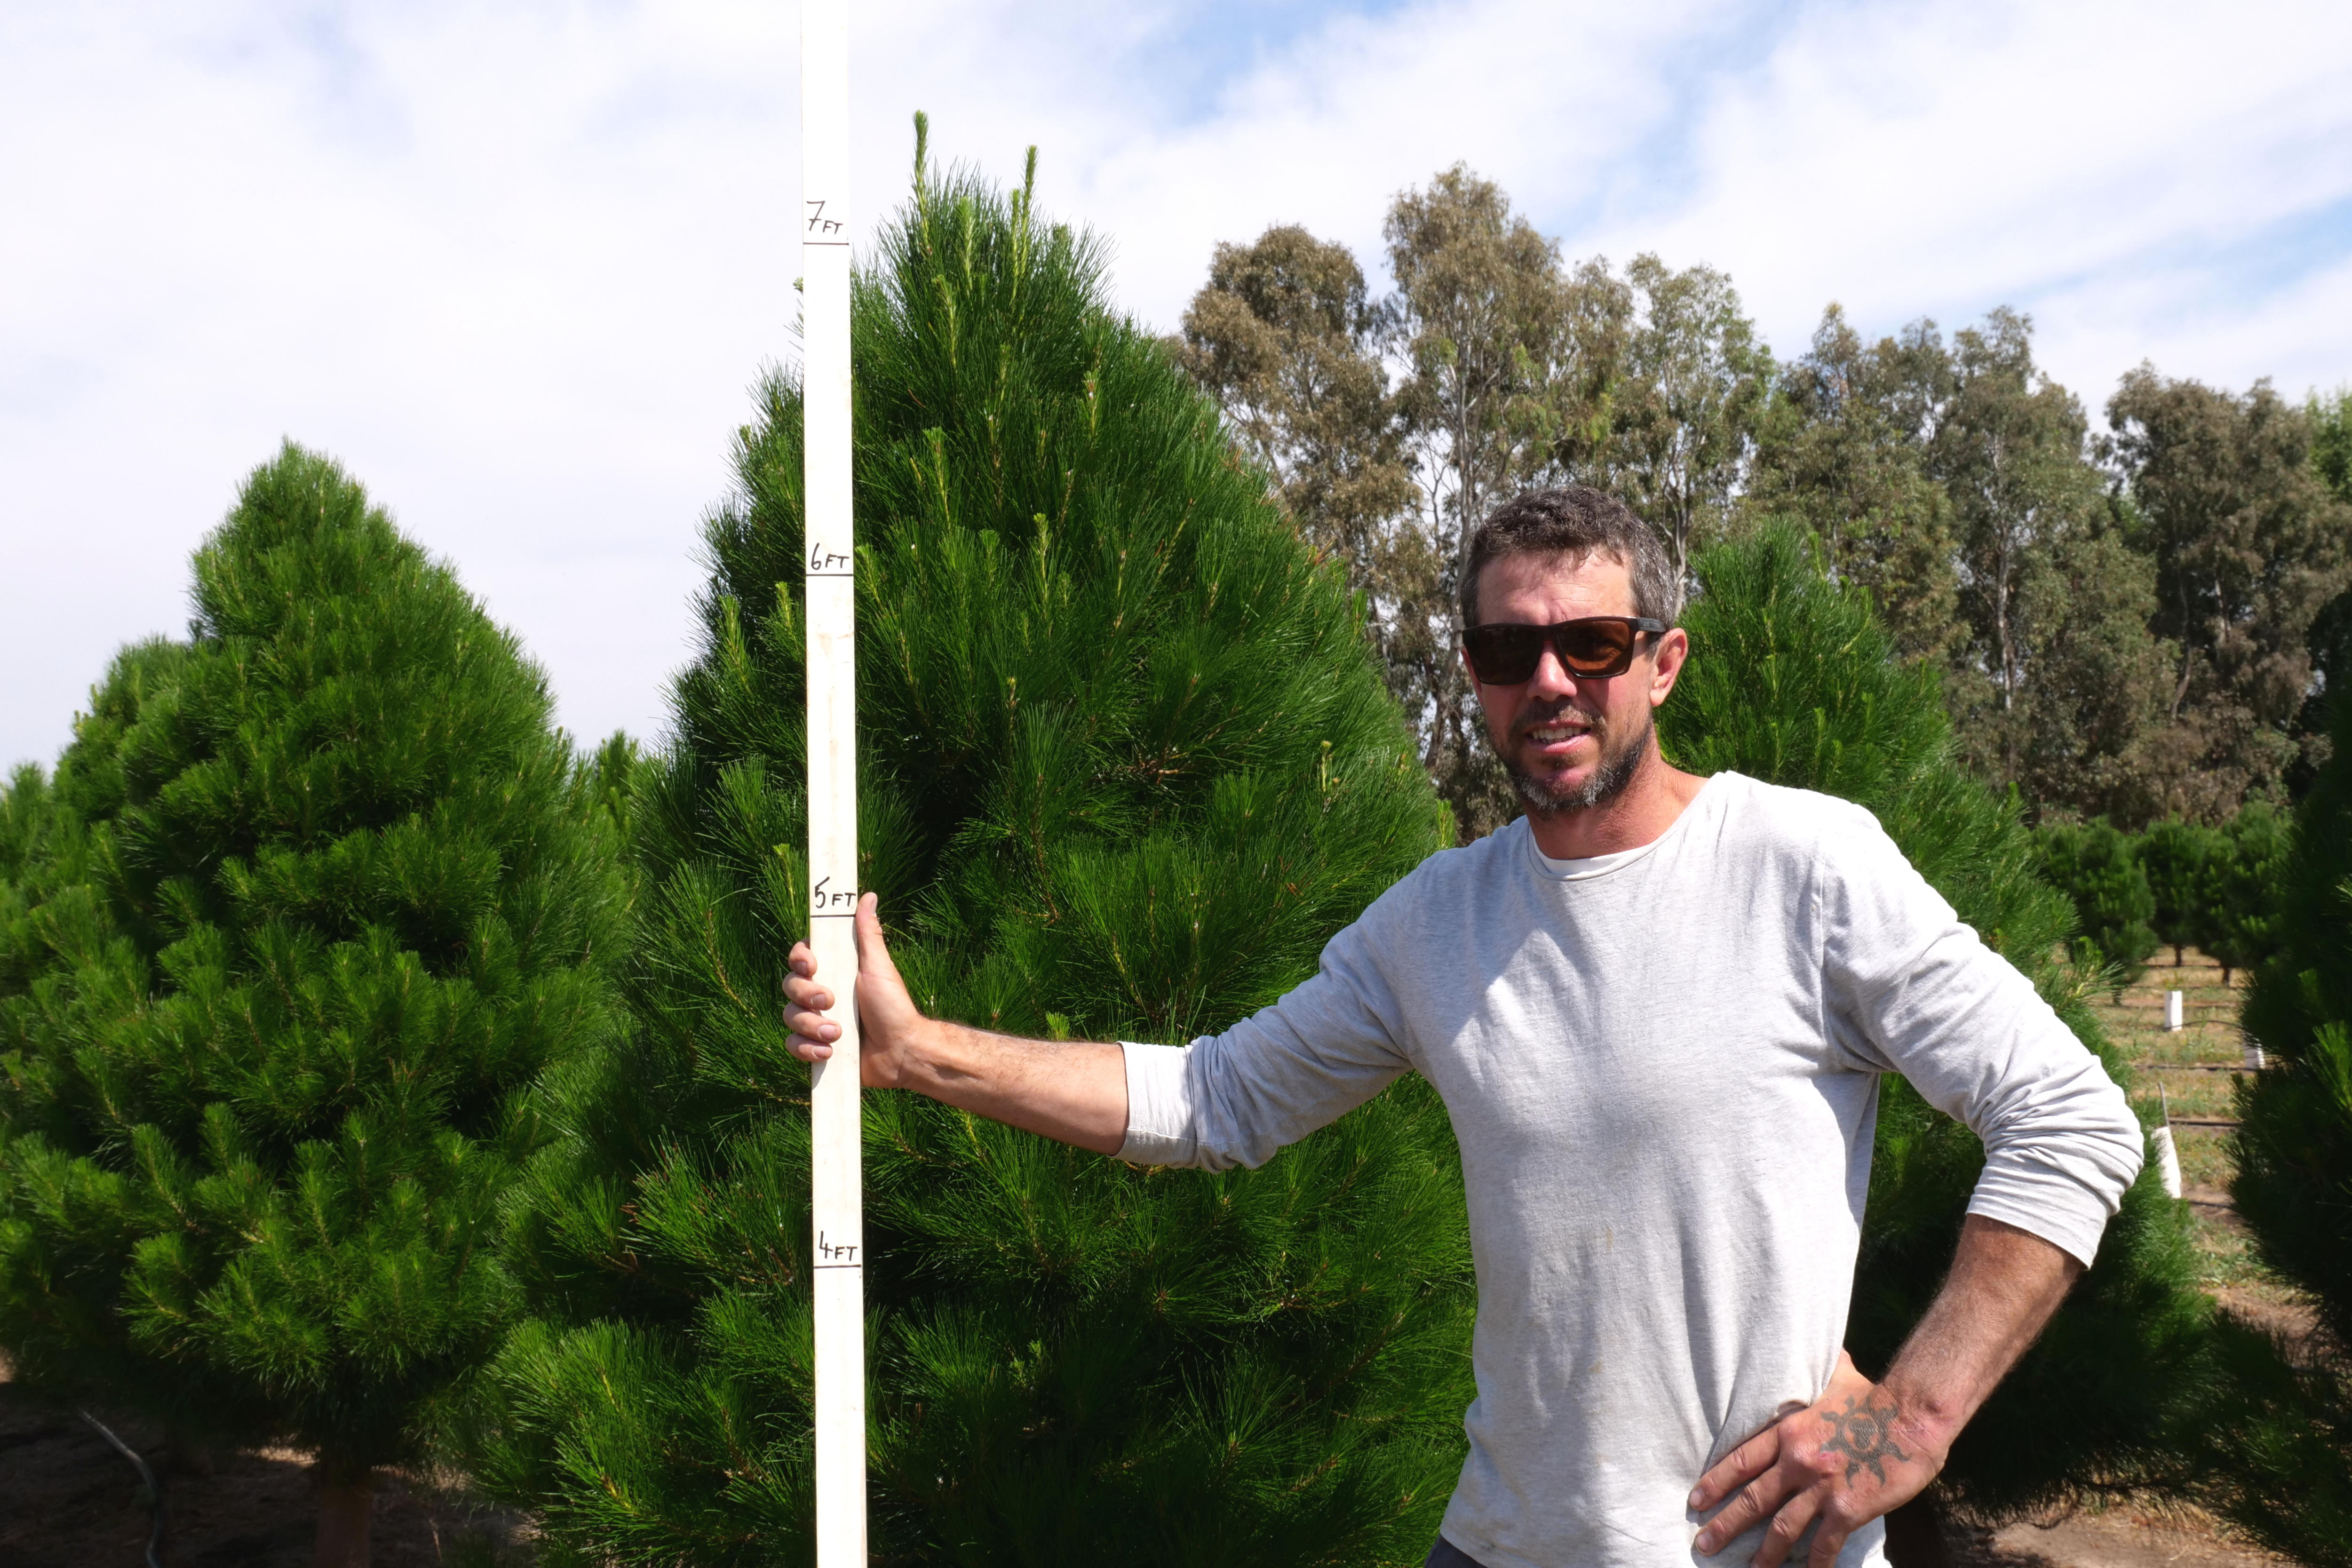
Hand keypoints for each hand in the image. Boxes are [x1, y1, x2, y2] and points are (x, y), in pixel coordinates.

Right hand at [782, 892, 927, 1087]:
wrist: (901, 1051)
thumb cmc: (894, 1006)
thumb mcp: (879, 967)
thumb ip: (868, 934)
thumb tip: (868, 895)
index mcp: (835, 971)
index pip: (801, 957)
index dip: (799, 959)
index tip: (811, 964)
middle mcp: (821, 994)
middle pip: (789, 985)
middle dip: (806, 994)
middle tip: (829, 1001)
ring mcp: (816, 1021)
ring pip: (789, 1016)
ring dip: (811, 1025)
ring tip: (837, 1034)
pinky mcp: (815, 1047)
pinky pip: (792, 1045)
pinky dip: (806, 1048)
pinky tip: (828, 1051)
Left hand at [1689, 1351, 1946, 1567]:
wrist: (1912, 1417)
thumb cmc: (1874, 1395)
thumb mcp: (1831, 1376)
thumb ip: (1810, 1371)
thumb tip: (1803, 1343)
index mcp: (1788, 1430)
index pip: (1740, 1460)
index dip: (1715, 1482)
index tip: (1696, 1500)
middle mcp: (1798, 1461)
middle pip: (1753, 1499)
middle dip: (1725, 1524)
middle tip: (1703, 1544)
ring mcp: (1822, 1487)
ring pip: (1782, 1527)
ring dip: (1763, 1553)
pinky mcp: (1848, 1508)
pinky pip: (1825, 1543)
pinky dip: (1815, 1563)